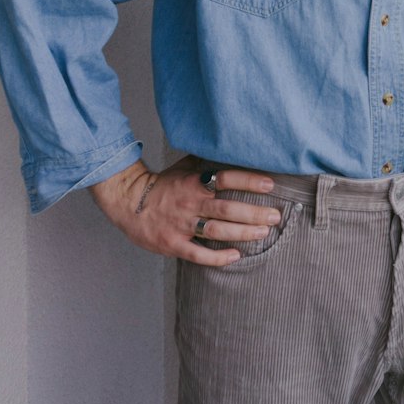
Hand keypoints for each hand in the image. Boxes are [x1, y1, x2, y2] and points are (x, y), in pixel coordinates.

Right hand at [89, 155, 279, 265]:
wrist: (128, 202)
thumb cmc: (163, 184)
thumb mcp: (184, 166)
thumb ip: (208, 161)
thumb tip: (232, 146)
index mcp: (194, 183)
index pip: (226, 178)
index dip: (249, 181)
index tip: (270, 184)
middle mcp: (190, 203)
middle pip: (227, 208)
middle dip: (254, 213)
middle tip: (275, 216)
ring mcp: (182, 225)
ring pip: (216, 231)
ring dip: (242, 232)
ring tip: (263, 232)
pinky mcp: (173, 244)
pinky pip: (198, 254)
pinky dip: (217, 257)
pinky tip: (235, 256)